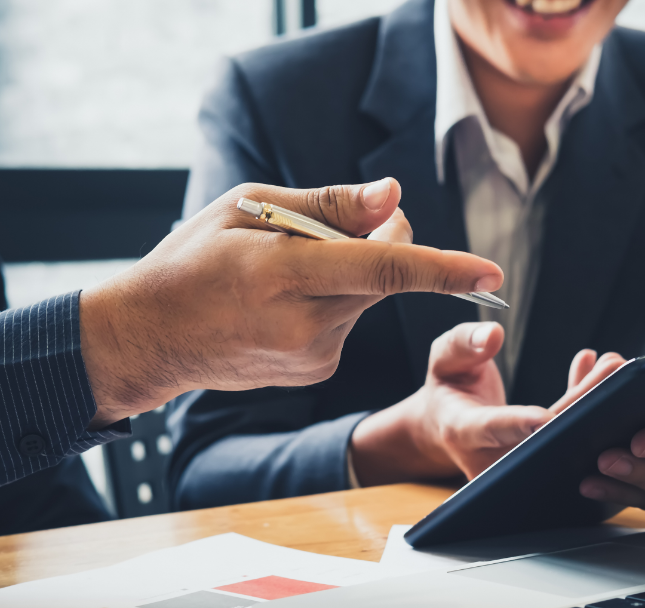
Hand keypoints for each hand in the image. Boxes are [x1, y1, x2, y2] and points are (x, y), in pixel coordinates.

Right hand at [79, 178, 501, 426]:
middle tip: (335, 223)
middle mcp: (306, 324)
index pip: (382, 270)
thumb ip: (329, 205)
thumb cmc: (194, 261)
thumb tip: (394, 198)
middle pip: (382, 274)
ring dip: (349, 273)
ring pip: (367, 297)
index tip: (491, 273)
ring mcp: (313, 356)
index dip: (442, 268)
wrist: (153, 337)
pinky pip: (349, 322)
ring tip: (285, 272)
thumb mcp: (248, 208)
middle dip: (380, 240)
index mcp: (284, 276)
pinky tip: (284, 304)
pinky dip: (334, 302)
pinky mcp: (317, 371)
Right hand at [349, 333, 624, 485]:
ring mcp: (517, 463)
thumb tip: (493, 335)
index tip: (546, 417)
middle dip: (580, 402)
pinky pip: (565, 434)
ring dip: (591, 400)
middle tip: (613, 370)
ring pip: (560, 436)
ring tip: (614, 365)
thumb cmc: (445, 389)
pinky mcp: (537, 458)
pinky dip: (582, 403)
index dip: (520, 424)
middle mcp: (491, 455)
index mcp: (461, 430)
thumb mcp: (443, 359)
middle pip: (542, 434)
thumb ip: (463, 344)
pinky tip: (592, 371)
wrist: (445, 425)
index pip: (493, 428)